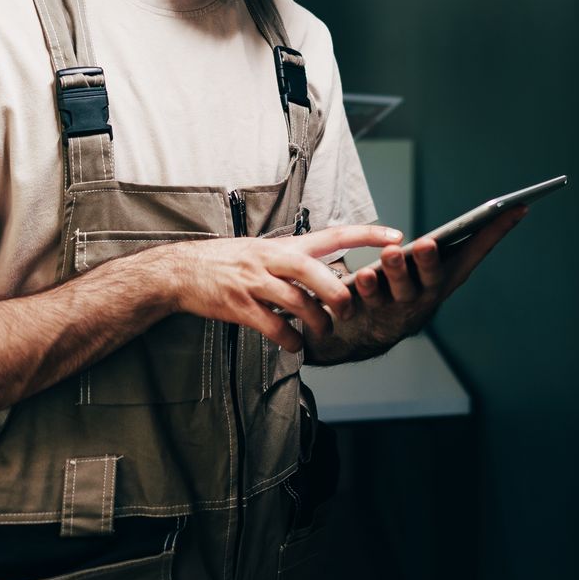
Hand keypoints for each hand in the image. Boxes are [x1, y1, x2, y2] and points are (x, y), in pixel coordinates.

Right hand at [145, 224, 401, 352]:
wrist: (181, 271)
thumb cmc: (229, 262)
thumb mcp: (264, 249)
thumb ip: (295, 260)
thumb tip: (330, 274)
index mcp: (284, 244)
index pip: (334, 233)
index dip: (367, 235)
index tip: (396, 237)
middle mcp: (272, 259)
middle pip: (314, 271)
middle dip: (337, 293)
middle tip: (350, 310)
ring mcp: (254, 282)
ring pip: (296, 302)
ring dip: (315, 321)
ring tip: (322, 332)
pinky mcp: (239, 306)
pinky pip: (272, 326)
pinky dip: (289, 340)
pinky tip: (294, 345)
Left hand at [348, 206, 527, 344]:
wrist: (373, 329)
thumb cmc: (407, 283)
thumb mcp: (429, 265)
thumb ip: (443, 244)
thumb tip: (488, 211)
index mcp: (448, 276)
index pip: (477, 250)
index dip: (497, 231)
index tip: (516, 207)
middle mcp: (428, 292)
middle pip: (434, 277)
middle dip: (431, 260)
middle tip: (426, 243)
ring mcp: (400, 304)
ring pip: (400, 289)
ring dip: (397, 271)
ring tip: (390, 253)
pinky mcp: (372, 312)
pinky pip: (368, 300)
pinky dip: (365, 288)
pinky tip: (361, 275)